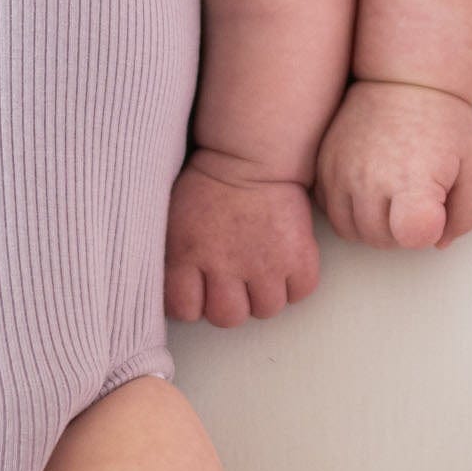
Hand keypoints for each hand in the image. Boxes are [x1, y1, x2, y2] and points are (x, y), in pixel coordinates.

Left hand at [164, 159, 320, 325]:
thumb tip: (175, 285)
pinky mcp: (297, 256)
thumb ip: (172, 254)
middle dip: (232, 304)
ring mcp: (263, 264)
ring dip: (265, 295)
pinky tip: (287, 263)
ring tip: (264, 271)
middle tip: (236, 283)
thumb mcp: (172, 217)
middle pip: (228, 317)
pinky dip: (296, 283)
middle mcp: (223, 266)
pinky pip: (300, 292)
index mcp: (186, 255)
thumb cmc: (210, 180)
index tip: (202, 291)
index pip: (186, 310)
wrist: (252, 153)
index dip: (195, 304)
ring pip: (266, 309)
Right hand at [314, 79, 471, 249]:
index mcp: (412, 178)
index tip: (432, 211)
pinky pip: (331, 211)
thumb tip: (437, 242)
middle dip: (402, 232)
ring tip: (391, 197)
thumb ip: (464, 215)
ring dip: (373, 226)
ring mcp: (341, 172)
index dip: (426, 232)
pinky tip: (369, 189)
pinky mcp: (323, 166)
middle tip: (415, 200)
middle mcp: (371, 178)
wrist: (403, 80)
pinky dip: (349, 210)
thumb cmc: (442, 123)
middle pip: (382, 240)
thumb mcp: (471, 168)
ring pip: (352, 231)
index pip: (411, 235)